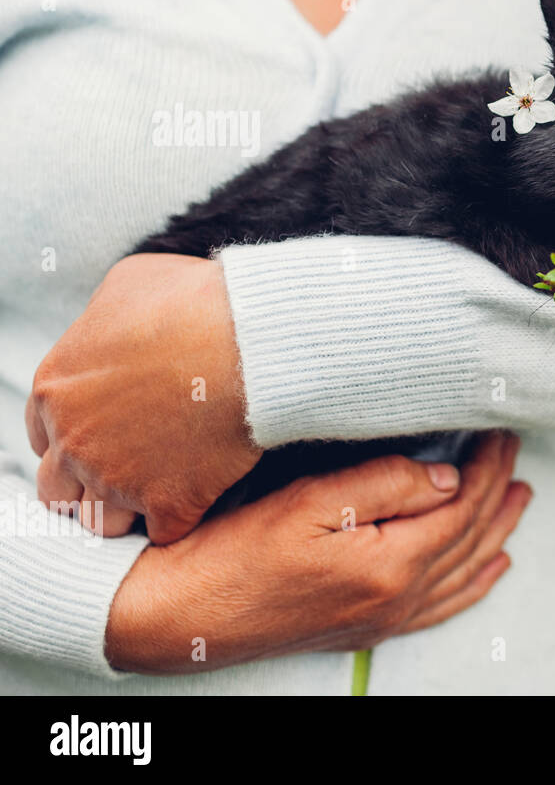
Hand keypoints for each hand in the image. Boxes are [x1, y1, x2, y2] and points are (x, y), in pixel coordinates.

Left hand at [27, 253, 259, 541]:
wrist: (251, 340)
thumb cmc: (197, 301)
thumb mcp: (129, 282)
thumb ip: (104, 317)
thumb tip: (117, 327)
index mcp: (56, 389)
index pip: (42, 435)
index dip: (75, 435)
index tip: (106, 433)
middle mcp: (75, 440)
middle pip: (59, 490)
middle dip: (88, 483)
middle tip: (129, 470)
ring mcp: (118, 478)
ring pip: (102, 522)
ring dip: (127, 510)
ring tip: (161, 491)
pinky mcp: (169, 502)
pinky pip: (163, 532)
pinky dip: (180, 518)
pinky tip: (199, 498)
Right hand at [105, 432, 529, 673]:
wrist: (178, 616)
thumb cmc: (231, 553)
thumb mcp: (307, 501)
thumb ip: (385, 484)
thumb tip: (448, 477)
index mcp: (390, 566)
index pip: (462, 507)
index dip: (488, 466)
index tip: (501, 430)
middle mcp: (396, 601)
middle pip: (469, 539)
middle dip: (498, 491)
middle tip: (514, 451)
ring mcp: (382, 620)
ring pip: (463, 574)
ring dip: (496, 533)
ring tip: (520, 499)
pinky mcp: (364, 629)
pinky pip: (440, 608)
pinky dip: (473, 583)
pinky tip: (490, 567)